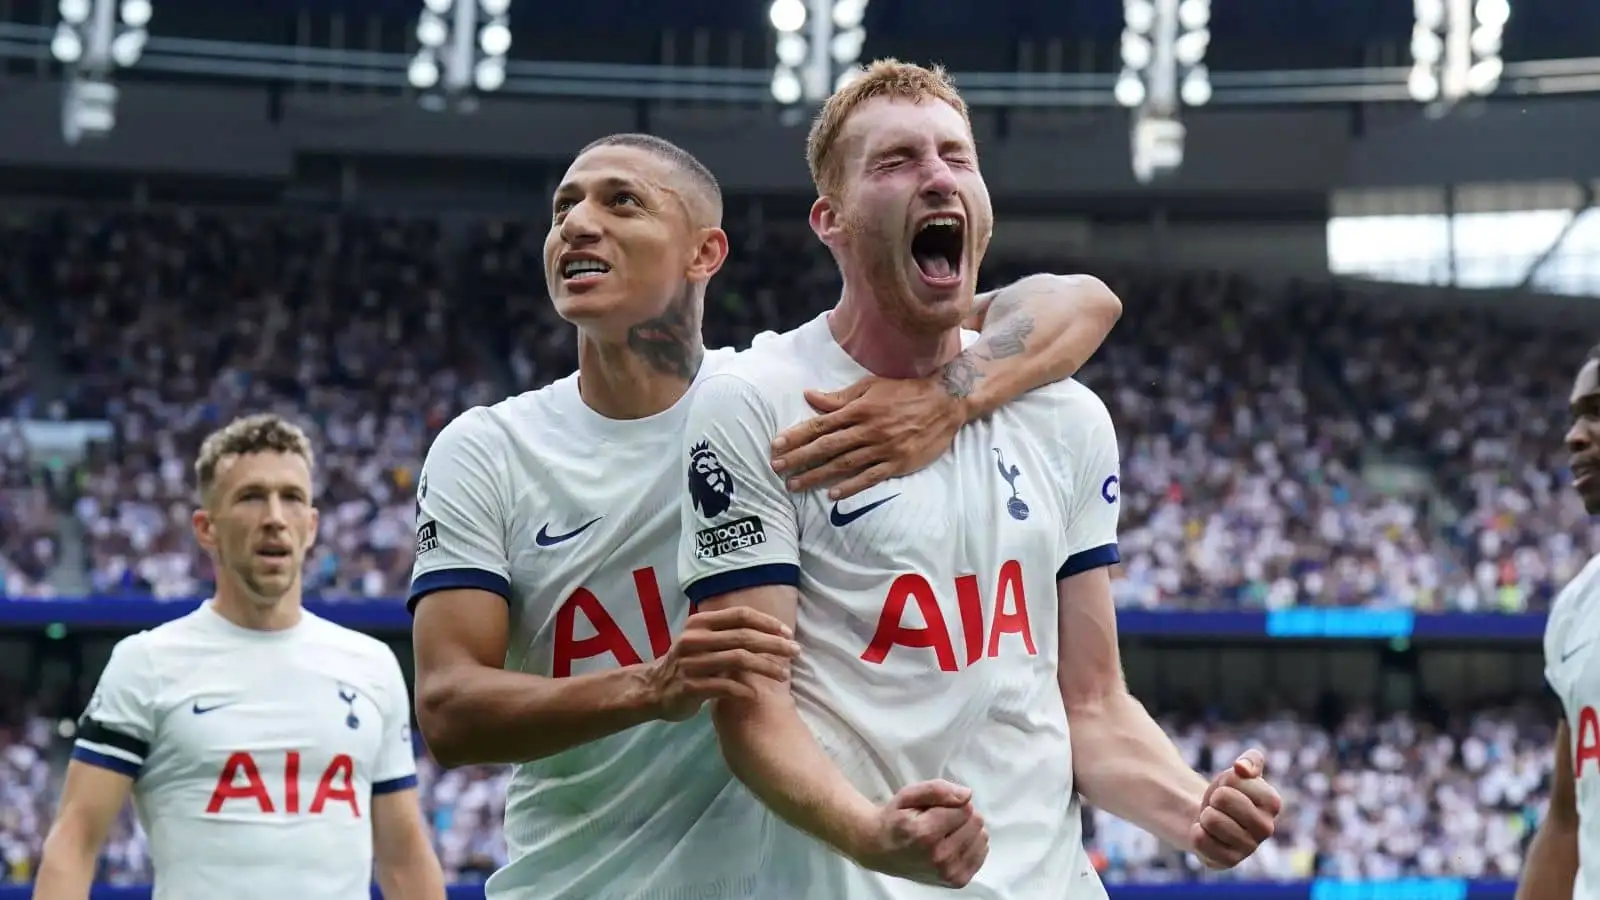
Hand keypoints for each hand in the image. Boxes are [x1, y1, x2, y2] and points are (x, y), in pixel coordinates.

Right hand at [646, 607, 799, 721]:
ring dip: (765, 667)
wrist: (654, 690)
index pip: (740, 615)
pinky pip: (724, 686)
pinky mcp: (689, 687)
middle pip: (743, 637)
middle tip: (795, 652)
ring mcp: (690, 663)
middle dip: (774, 644)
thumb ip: (729, 633)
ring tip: (783, 675)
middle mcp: (694, 639)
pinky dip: (744, 689)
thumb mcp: (703, 641)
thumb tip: (771, 631)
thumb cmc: (688, 663)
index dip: (767, 622)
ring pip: (737, 660)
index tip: (787, 633)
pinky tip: (756, 694)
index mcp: (700, 623)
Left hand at [770, 375, 965, 499]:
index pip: (820, 424)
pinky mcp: (898, 463)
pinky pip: (869, 477)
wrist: (946, 402)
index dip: (797, 435)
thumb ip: (840, 397)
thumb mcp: (871, 387)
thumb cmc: (905, 391)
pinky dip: (850, 487)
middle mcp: (868, 429)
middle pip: (827, 446)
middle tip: (777, 468)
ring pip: (843, 464)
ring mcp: (883, 448)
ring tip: (795, 484)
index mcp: (859, 409)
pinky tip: (832, 494)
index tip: (777, 446)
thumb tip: (810, 396)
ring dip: (817, 476)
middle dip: (799, 458)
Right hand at [850, 780, 988, 887]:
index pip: (964, 808)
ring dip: (966, 830)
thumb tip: (967, 795)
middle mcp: (939, 857)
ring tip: (944, 832)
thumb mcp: (908, 795)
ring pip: (981, 837)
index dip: (952, 802)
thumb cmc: (895, 819)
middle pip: (975, 822)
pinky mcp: (957, 880)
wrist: (880, 849)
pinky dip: (970, 844)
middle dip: (961, 815)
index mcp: (925, 834)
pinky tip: (952, 843)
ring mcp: (949, 872)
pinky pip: (982, 853)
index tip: (935, 808)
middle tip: (939, 820)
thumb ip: (937, 790)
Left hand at [1191, 748, 1281, 869]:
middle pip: (1222, 798)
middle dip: (1213, 798)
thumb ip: (1250, 760)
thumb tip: (1242, 768)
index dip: (1225, 780)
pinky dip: (1196, 833)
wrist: (1209, 818)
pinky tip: (1206, 835)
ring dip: (1205, 816)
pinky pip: (1200, 841)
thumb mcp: (1238, 771)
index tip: (1230, 789)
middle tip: (1219, 806)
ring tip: (1213, 820)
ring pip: (1210, 820)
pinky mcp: (1228, 862)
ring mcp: (1248, 848)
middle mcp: (1266, 829)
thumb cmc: (1227, 792)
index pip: (1235, 780)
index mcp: (1273, 802)